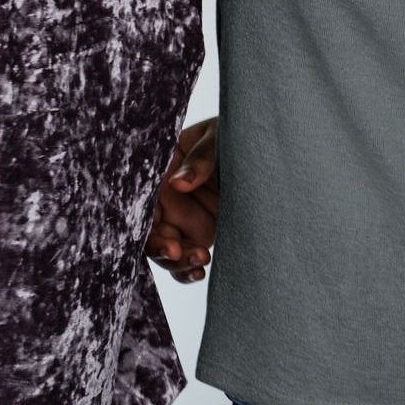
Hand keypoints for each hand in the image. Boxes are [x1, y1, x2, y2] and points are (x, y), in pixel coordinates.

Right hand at [147, 119, 219, 283]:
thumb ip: (200, 158)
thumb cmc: (234, 132)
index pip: (141, 204)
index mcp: (159, 171)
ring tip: (201, 260)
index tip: (168, 240)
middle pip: (149, 231)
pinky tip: (199, 272)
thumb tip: (178, 182)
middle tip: (178, 252)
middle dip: (160, 248)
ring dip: (177, 261)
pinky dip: (187, 269)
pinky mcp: (200, 231)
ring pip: (166, 248)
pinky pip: (186, 255)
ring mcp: (182, 216)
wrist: (263, 146)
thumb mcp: (216, 137)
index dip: (146, 225)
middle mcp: (165, 197)